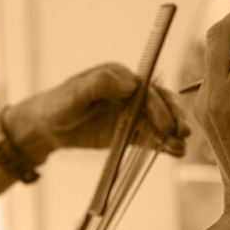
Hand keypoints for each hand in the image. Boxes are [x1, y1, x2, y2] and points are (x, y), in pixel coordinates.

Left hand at [6, 63, 191, 164]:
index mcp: (118, 76)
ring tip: (181, 148)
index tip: (165, 123)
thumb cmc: (58, 105)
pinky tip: (174, 152)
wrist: (48, 127)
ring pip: (158, 121)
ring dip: (171, 134)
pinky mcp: (128, 131)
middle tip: (181, 133)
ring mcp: (131, 112)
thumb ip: (100, 85)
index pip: (146, 89)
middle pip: (159, 103)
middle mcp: (129, 92)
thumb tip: (130, 83)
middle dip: (172, 118)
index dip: (159, 105)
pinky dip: (162, 144)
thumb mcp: (75, 94)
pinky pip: (149, 137)